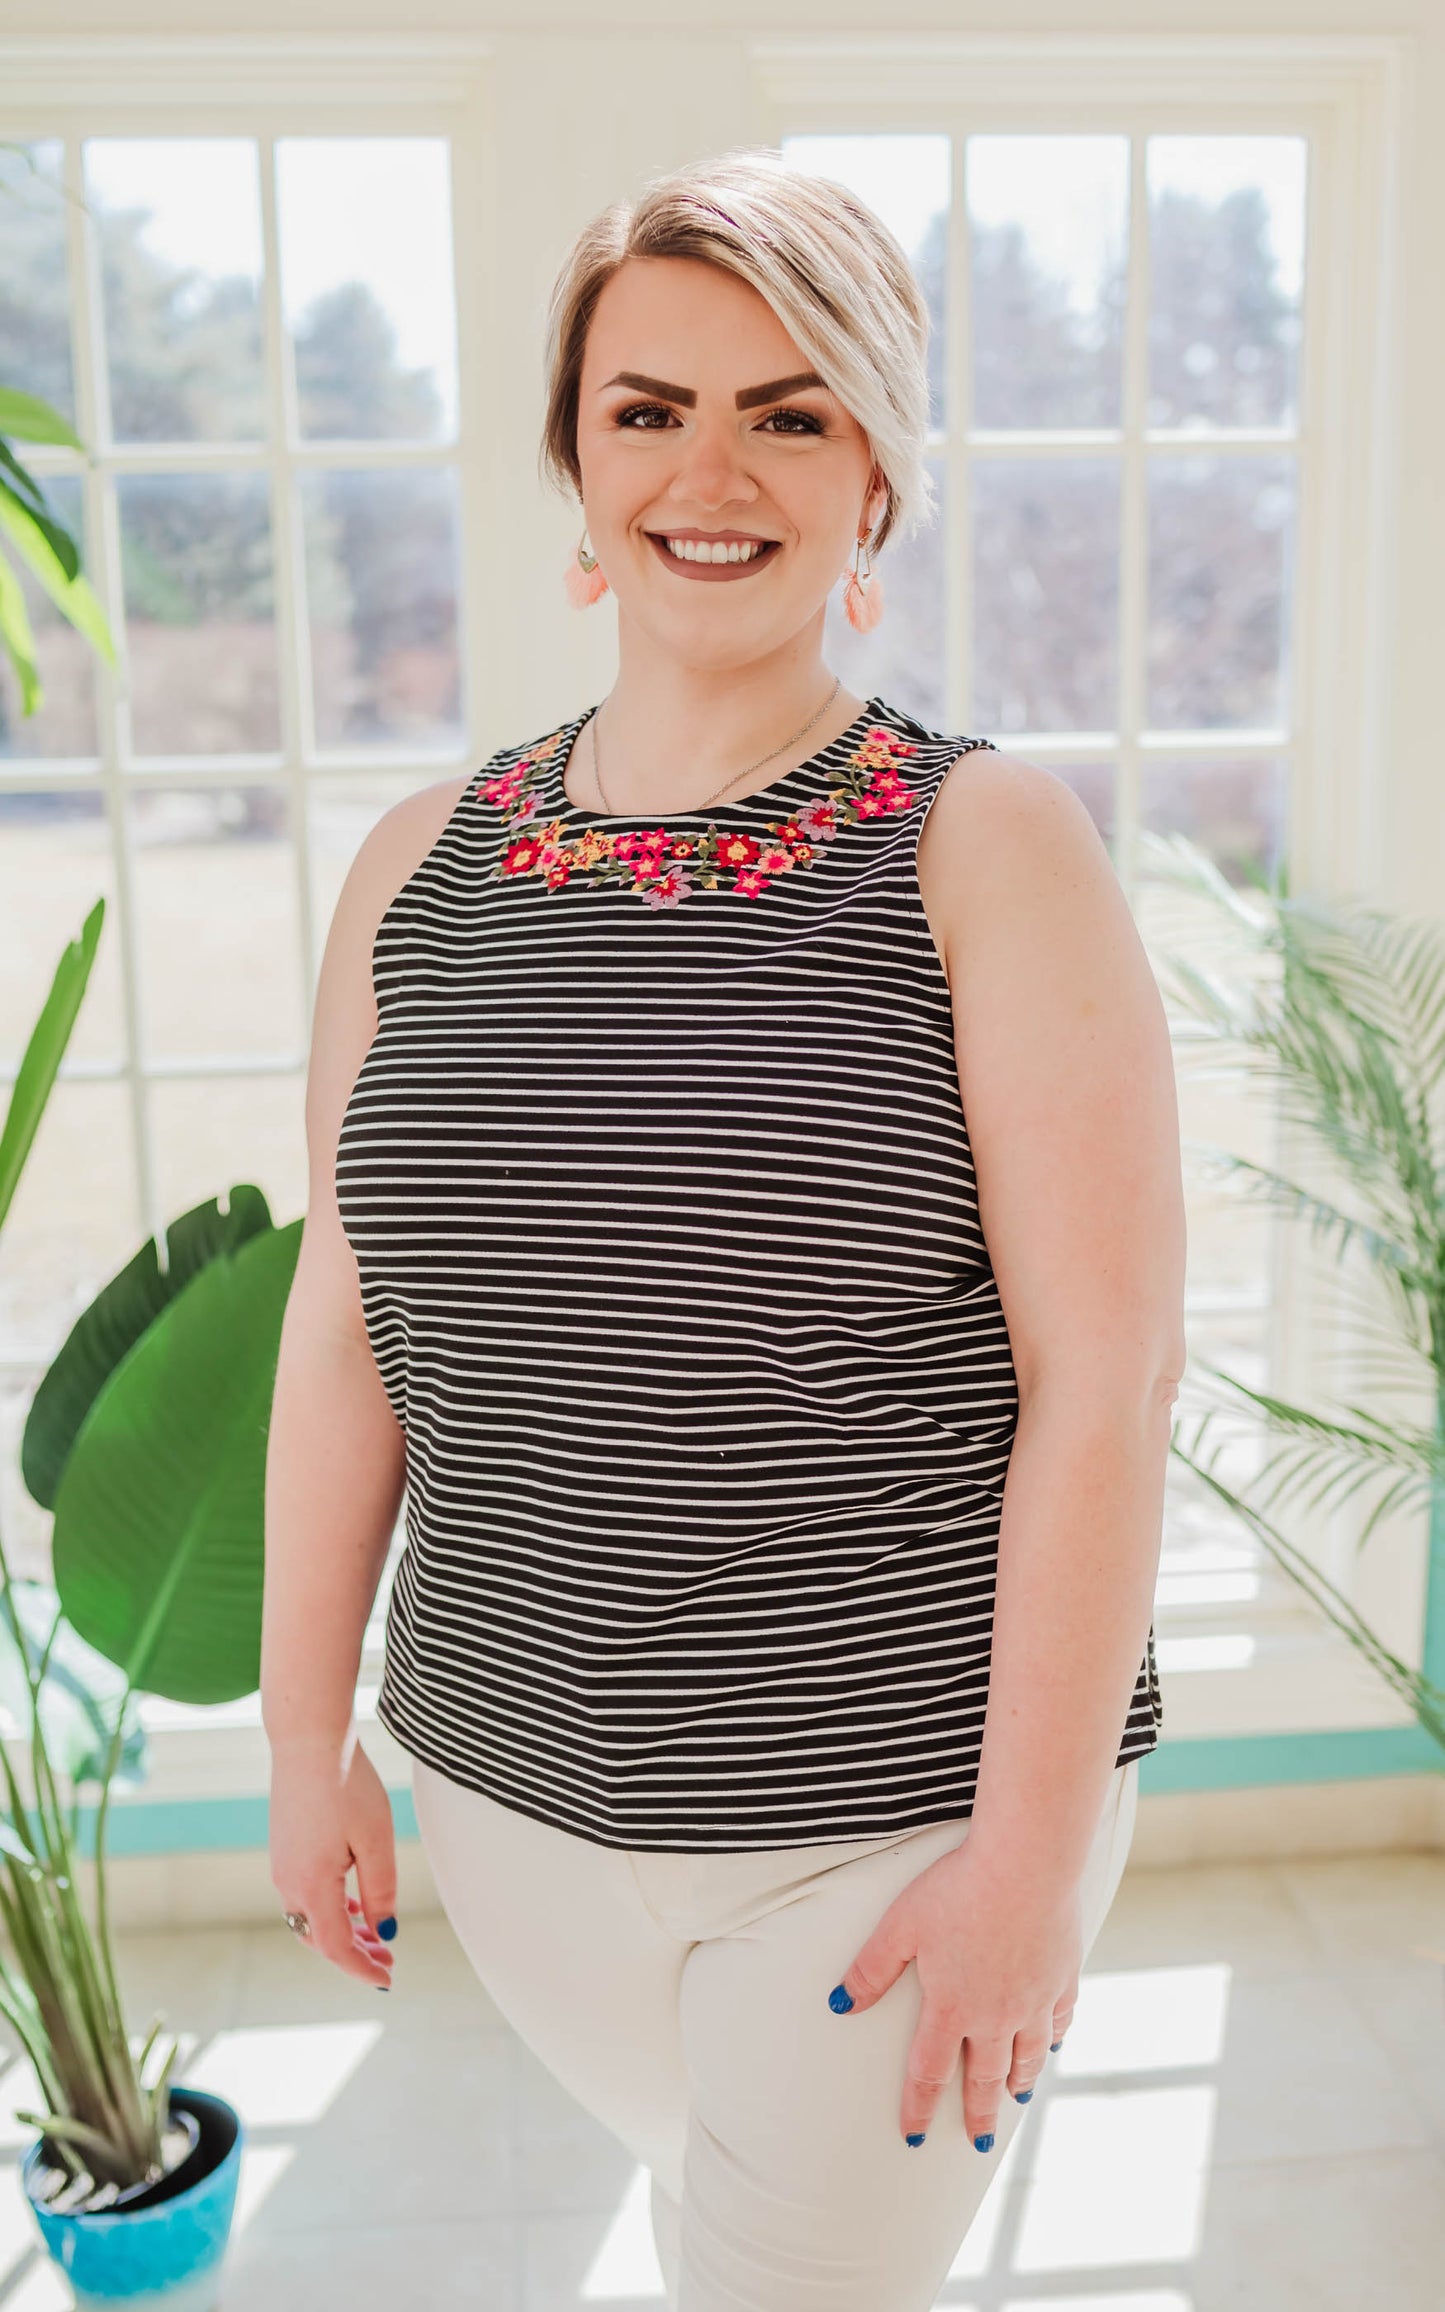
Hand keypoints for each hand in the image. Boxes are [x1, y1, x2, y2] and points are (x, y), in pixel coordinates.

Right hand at [268, 1732, 397, 1988]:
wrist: (308, 1740)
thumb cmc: (346, 1784)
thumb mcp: (375, 1839)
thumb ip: (380, 1890)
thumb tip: (384, 1932)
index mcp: (312, 1885)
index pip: (336, 1948)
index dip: (362, 1969)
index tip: (387, 1980)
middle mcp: (288, 1882)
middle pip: (320, 1938)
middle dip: (355, 1953)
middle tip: (389, 1958)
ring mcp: (281, 1865)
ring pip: (311, 1918)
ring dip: (342, 1931)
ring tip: (376, 1934)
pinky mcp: (283, 1849)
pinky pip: (304, 1895)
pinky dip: (330, 1909)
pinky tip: (353, 1902)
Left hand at [829, 1839, 1079, 2147]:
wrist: (1025, 1863)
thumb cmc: (958, 1887)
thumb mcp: (902, 1924)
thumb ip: (873, 1968)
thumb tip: (841, 2002)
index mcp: (952, 2007)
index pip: (929, 2073)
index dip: (919, 2108)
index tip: (914, 2136)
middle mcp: (995, 2016)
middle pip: (985, 2078)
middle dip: (978, 2112)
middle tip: (977, 2139)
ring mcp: (1034, 2001)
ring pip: (1028, 2057)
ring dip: (1019, 2082)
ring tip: (1015, 2098)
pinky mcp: (1062, 1978)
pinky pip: (1059, 2022)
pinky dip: (1053, 2039)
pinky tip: (1051, 2045)